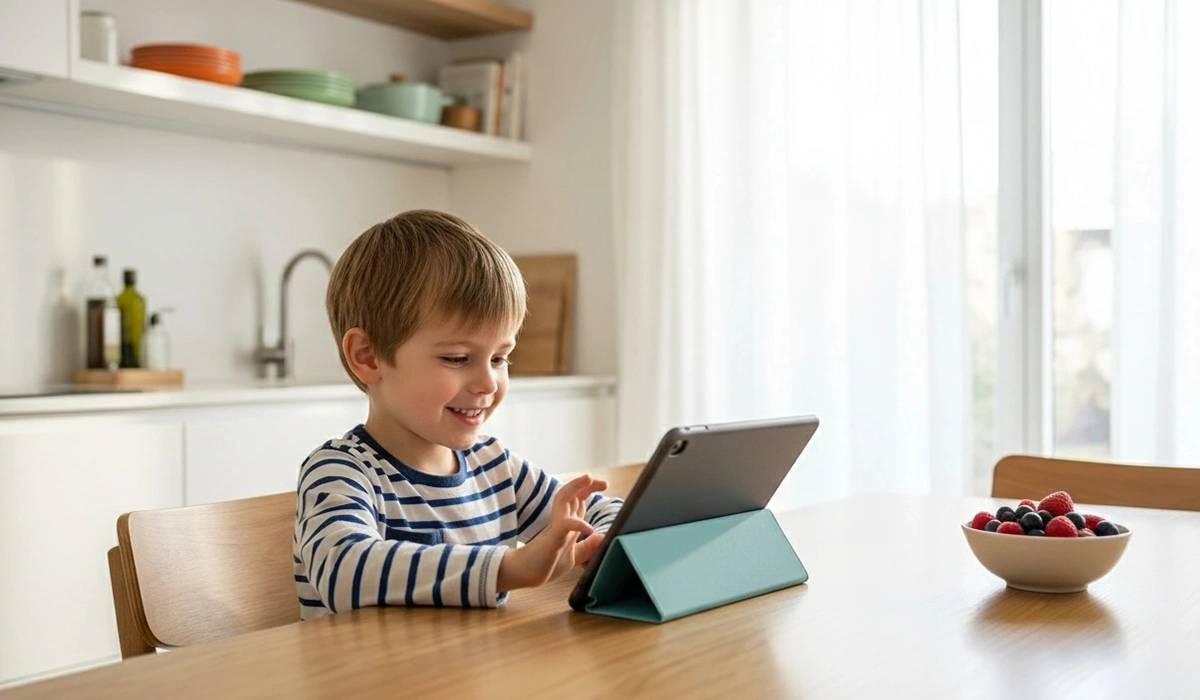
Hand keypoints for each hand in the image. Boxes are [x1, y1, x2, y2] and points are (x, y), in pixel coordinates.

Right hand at [497, 473, 608, 590]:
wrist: (524, 574)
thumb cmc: (546, 564)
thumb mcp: (574, 556)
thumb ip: (587, 546)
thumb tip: (603, 537)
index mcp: (567, 523)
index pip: (578, 499)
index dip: (589, 489)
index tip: (604, 484)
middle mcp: (561, 520)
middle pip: (572, 494)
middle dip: (587, 484)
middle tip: (604, 482)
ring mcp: (555, 527)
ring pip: (563, 498)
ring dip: (576, 487)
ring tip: (589, 479)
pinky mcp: (552, 537)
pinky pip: (564, 524)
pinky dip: (577, 524)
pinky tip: (589, 529)